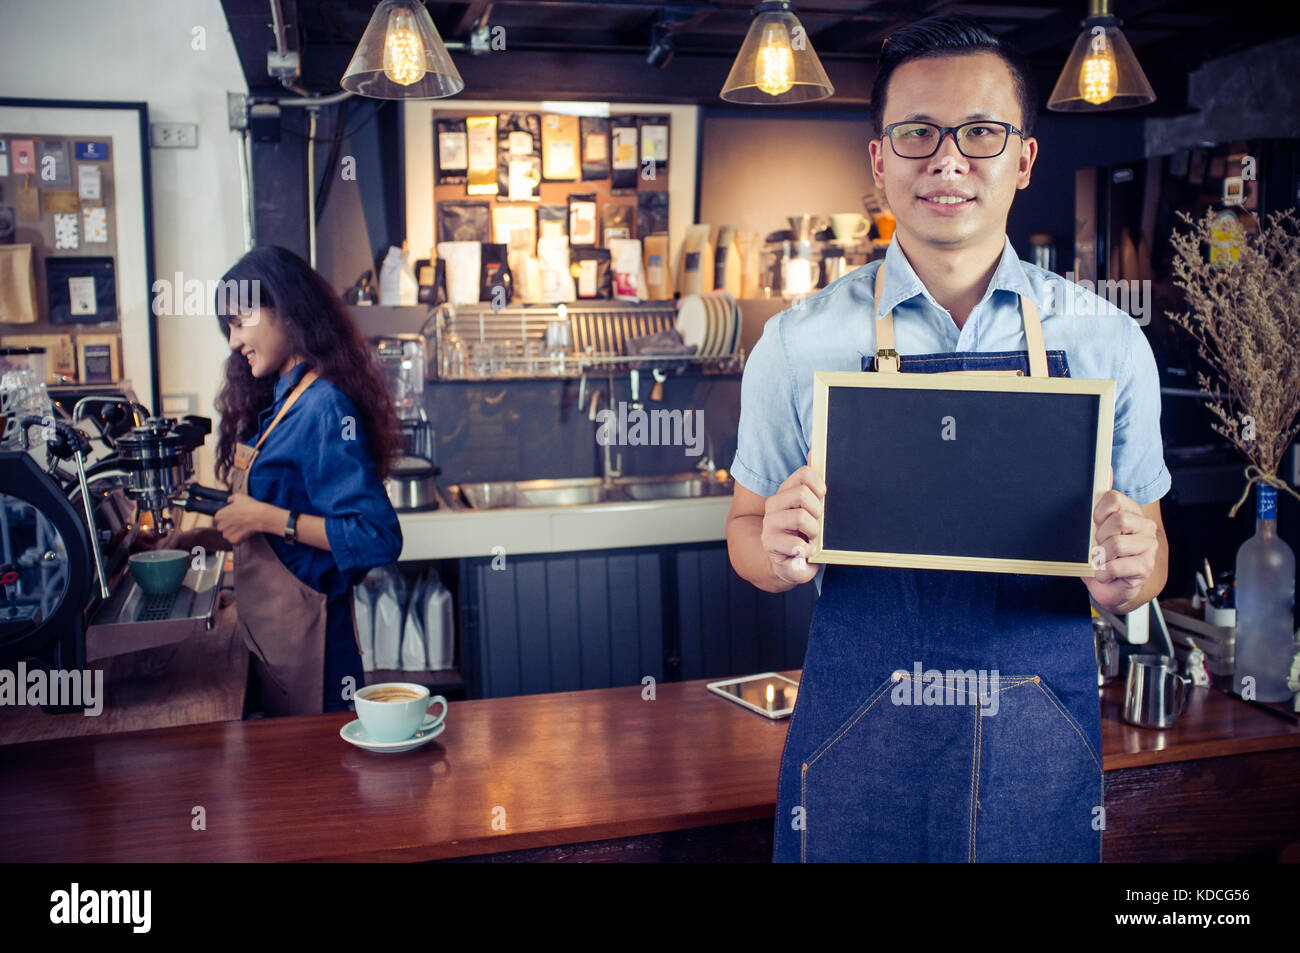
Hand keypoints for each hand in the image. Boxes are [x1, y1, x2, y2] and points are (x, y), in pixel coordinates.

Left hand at [213, 493, 276, 544]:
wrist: (259, 516)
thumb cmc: (249, 506)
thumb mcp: (239, 497)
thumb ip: (231, 498)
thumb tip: (229, 500)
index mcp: (219, 515)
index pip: (219, 519)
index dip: (227, 518)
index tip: (234, 517)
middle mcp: (220, 526)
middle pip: (223, 527)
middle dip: (229, 526)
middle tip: (239, 523)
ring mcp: (226, 534)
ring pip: (228, 535)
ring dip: (234, 533)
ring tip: (243, 528)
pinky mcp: (233, 540)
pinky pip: (235, 540)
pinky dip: (239, 538)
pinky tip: (245, 532)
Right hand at [762, 450, 824, 586]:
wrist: (789, 564)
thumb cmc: (804, 533)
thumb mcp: (811, 507)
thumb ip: (812, 481)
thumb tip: (815, 450)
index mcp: (785, 491)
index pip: (804, 474)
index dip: (819, 487)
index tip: (822, 500)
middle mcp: (773, 505)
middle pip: (802, 494)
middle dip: (818, 511)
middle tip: (818, 523)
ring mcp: (769, 524)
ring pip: (800, 517)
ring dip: (813, 531)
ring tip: (812, 539)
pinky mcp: (769, 544)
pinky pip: (795, 544)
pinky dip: (806, 550)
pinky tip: (806, 552)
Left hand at [1083, 465, 1158, 612]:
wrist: (1108, 586)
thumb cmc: (1100, 554)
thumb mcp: (1093, 526)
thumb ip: (1099, 498)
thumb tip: (1107, 467)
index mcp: (1132, 512)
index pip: (1114, 498)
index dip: (1097, 513)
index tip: (1094, 525)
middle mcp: (1144, 527)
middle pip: (1119, 519)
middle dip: (1100, 536)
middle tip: (1098, 546)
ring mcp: (1148, 547)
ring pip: (1117, 543)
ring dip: (1101, 556)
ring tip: (1102, 560)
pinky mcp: (1145, 567)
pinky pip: (1117, 566)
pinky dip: (1103, 572)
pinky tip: (1105, 573)